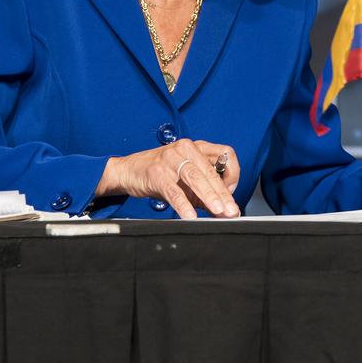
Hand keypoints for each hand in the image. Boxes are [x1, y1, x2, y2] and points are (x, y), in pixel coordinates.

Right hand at [97, 138, 241, 217]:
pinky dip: (184, 205)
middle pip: (211, 171)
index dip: (233, 173)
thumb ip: (205, 188)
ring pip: (196, 179)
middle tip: (231, 210)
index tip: (232, 191)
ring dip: (210, 197)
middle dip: (224, 193)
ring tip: (218, 211)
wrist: (128, 170)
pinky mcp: (157, 173)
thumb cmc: (161, 173)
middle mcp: (186, 148)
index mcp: (197, 146)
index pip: (226, 154)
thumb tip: (224, 208)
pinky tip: (191, 216)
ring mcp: (171, 159)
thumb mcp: (186, 176)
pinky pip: (174, 192)